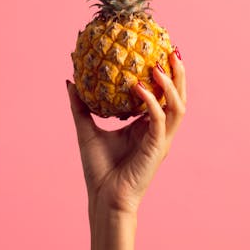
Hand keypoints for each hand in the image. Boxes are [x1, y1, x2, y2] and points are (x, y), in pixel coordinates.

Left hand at [67, 52, 186, 218]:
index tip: (159, 50)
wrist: (103, 199)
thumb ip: (81, 106)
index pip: (163, 96)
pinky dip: (151, 102)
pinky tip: (139, 87)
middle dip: (179, 74)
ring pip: (177, 106)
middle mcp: (159, 131)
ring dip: (171, 84)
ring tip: (158, 65)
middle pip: (179, 97)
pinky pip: (160, 120)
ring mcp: (161, 140)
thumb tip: (70, 81)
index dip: (166, 74)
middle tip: (171, 50)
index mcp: (147, 127)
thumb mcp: (86, 130)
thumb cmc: (98, 170)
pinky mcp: (157, 148)